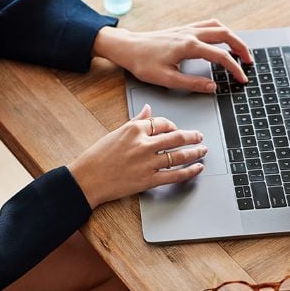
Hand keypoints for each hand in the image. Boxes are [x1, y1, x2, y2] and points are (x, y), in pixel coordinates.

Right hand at [68, 104, 205, 207]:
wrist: (86, 179)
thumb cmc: (96, 157)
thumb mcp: (115, 133)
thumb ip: (135, 121)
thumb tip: (148, 109)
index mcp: (134, 130)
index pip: (161, 122)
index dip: (172, 125)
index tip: (176, 129)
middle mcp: (143, 144)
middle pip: (176, 137)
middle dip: (192, 136)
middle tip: (199, 136)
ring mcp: (147, 163)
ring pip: (178, 155)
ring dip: (195, 152)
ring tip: (202, 150)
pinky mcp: (148, 180)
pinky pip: (175, 175)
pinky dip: (189, 172)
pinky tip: (197, 168)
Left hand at [93, 19, 253, 92]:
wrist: (128, 48)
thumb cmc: (143, 63)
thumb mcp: (167, 79)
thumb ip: (192, 84)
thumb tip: (212, 87)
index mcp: (189, 46)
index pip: (220, 56)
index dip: (234, 69)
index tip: (242, 79)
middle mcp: (191, 34)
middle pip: (225, 35)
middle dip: (241, 48)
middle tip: (249, 62)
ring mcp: (187, 29)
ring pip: (218, 27)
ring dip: (233, 37)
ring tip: (240, 50)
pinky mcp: (182, 29)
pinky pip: (208, 25)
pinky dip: (220, 31)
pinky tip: (222, 40)